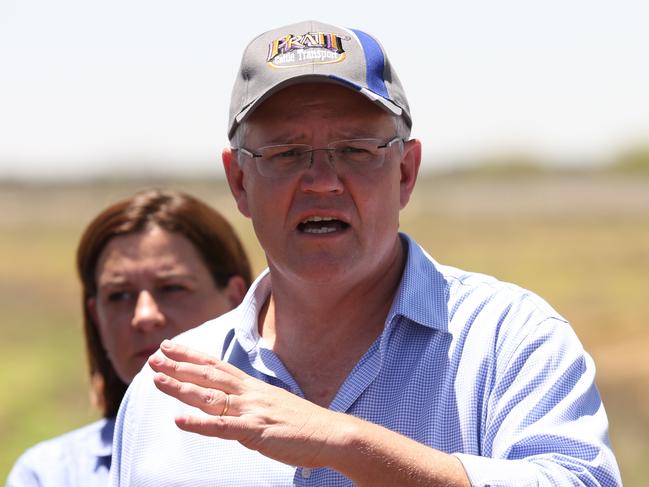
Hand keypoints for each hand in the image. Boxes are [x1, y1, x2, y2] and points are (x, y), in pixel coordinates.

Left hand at [148, 340, 344, 467]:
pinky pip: (223, 428)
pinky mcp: (257, 432)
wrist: (331, 433)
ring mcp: (253, 411)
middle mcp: (250, 394)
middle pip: (209, 376)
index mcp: (253, 386)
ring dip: (182, 388)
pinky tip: (178, 420)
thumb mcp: (273, 403)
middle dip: (179, 365)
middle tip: (153, 357)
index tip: (169, 346)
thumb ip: (250, 401)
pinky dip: (200, 424)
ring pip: (211, 397)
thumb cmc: (303, 422)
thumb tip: (232, 402)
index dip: (191, 355)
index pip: (216, 366)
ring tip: (157, 380)